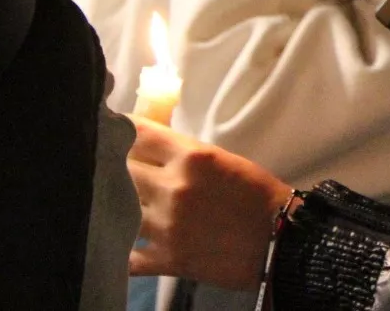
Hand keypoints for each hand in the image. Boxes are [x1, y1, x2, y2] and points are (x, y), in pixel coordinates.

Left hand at [126, 116, 291, 290]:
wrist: (281, 239)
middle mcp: (173, 188)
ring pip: (117, 210)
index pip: (138, 133)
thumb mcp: (223, 160)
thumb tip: (148, 144)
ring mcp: (166, 226)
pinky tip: (121, 244)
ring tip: (114, 205)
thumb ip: (183, 154)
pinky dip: (121, 251)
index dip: (118, 130)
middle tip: (108, 168)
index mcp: (192, 157)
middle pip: (120, 170)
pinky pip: (126, 256)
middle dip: (113, 168)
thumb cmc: (257, 194)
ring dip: (115, 207)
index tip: (109, 131)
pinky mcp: (166, 259)